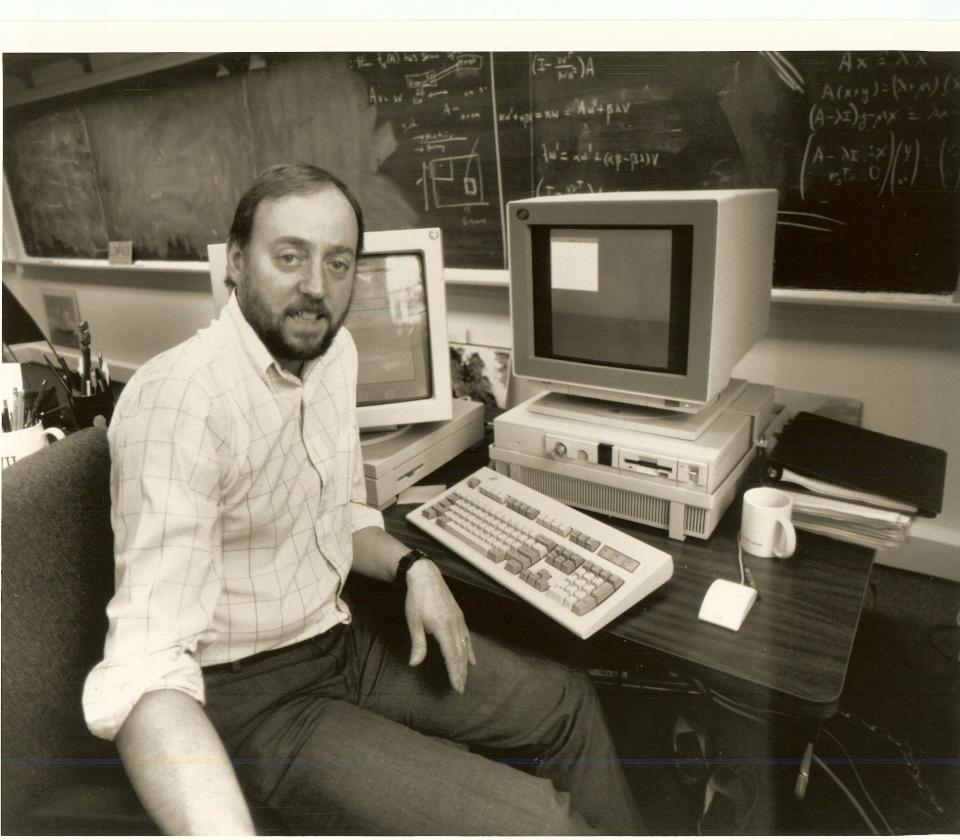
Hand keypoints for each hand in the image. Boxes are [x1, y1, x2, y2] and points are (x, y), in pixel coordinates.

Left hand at [404, 559, 476, 692]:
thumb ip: (418, 644)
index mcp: (443, 628)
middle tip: (461, 689)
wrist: (425, 576)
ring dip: (465, 664)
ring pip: (465, 646)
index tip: (457, 687)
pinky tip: (472, 660)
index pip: (451, 656)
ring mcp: (459, 620)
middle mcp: (455, 625)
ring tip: (465, 678)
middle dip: (461, 673)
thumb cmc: (416, 599)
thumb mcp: (414, 622)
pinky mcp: (459, 616)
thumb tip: (414, 664)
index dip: (454, 673)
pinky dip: (470, 650)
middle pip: (460, 654)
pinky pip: (467, 636)